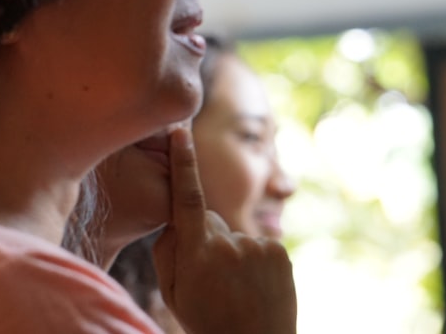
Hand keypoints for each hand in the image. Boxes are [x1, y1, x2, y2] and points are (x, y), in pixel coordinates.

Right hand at [152, 127, 296, 333]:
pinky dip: (253, 258)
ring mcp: (257, 246)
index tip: (181, 131)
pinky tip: (253, 284)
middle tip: (209, 276)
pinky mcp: (279, 251)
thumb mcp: (172, 291)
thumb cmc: (206, 321)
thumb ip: (166, 250)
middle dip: (204, 236)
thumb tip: (175, 221)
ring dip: (230, 252)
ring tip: (234, 287)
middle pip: (207, 219)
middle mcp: (229, 243)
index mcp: (197, 252)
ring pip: (233, 234)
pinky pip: (256, 242)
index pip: (187, 198)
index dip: (183, 162)